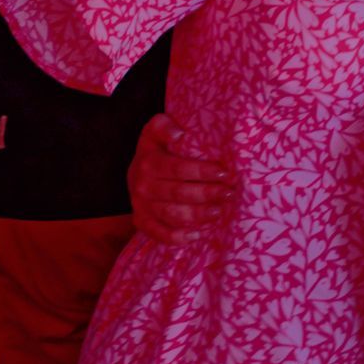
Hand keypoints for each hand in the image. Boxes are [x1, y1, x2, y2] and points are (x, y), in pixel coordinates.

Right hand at [127, 114, 232, 243]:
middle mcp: (143, 186)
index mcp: (148, 163)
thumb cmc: (155, 149)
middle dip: (207, 194)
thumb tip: (179, 134)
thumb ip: (164, 126)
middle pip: (178, 194)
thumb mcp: (155, 129)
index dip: (202, 172)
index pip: (178, 169)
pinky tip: (199, 234)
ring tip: (220, 212)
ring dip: (198, 216)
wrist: (134, 171)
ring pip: (172, 215)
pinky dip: (179, 237)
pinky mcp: (142, 222)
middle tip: (229, 193)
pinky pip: (160, 234)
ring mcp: (142, 206)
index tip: (224, 174)